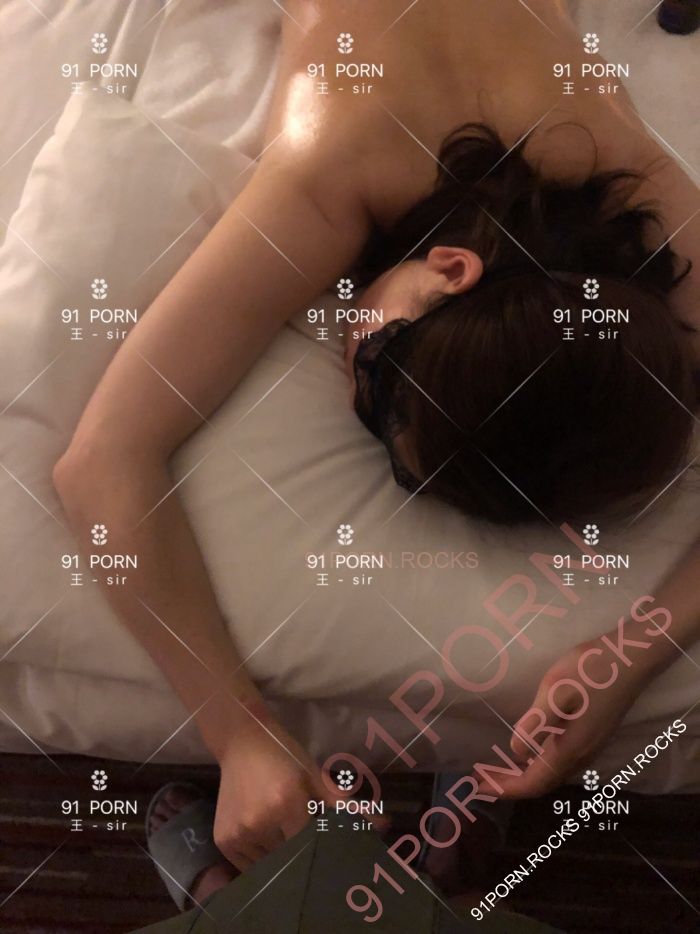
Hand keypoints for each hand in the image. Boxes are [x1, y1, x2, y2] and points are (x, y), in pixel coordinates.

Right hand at [213, 718, 341, 870]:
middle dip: (304, 858)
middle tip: (311, 849)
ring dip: (282, 860)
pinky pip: (250, 866)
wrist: (242, 741)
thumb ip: (347, 806)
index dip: (323, 852)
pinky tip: (268, 839)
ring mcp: (238, 834)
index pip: (312, 847)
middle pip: (291, 859)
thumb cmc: (284, 755)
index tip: (332, 855)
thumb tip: (384, 826)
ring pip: (270, 866)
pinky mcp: (224, 841)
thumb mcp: (316, 776)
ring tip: (286, 838)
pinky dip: (263, 860)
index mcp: (287, 802)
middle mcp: (259, 822)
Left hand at [483, 635, 648, 798]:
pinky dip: (538, 766)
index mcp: (570, 748)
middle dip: (510, 785)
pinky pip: (560, 763)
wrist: (630, 660)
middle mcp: (582, 756)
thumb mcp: (556, 690)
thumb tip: (516, 751)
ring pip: (552, 774)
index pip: (534, 782)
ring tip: (497, 771)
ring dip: (524, 776)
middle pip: (542, 783)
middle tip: (479, 782)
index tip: (479, 788)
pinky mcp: (592, 736)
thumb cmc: (590, 671)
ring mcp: (590, 747)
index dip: (506, 788)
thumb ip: (536, 722)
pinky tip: (528, 755)